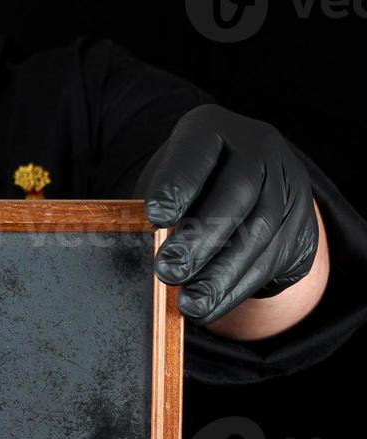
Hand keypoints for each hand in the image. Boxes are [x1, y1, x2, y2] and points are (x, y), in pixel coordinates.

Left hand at [140, 104, 318, 326]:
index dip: (178, 184)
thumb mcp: (164, 184)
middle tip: (167, 270)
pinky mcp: (300, 225)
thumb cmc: (184, 189)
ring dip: (220, 274)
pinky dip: (235, 290)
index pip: (198, 151)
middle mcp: (258, 149)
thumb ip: (156, 211)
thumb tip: (138, 257)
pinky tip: (207, 308)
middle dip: (201, 237)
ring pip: (260, 232)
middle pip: (237, 193)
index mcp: (212, 129)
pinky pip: (270, 261)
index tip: (155, 216)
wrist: (242, 189)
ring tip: (188, 303)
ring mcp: (286, 185)